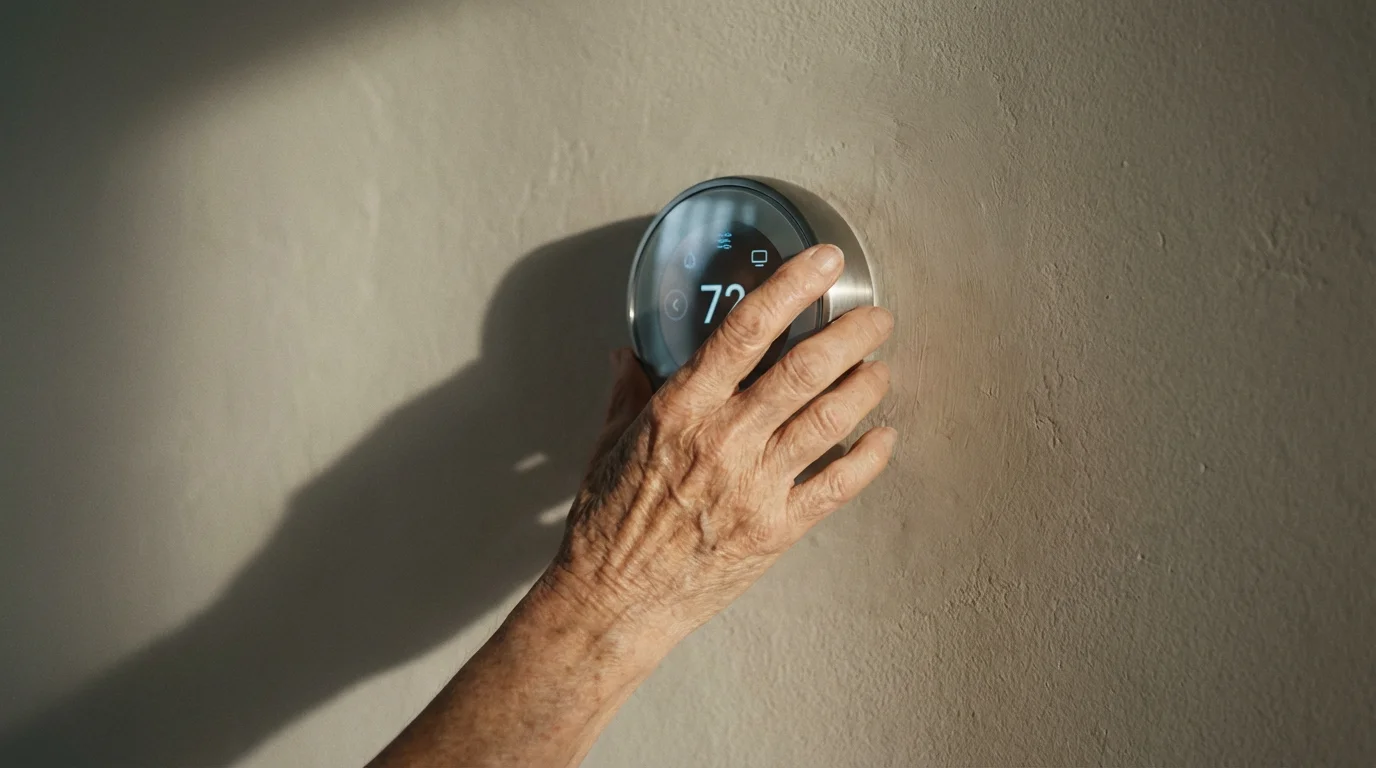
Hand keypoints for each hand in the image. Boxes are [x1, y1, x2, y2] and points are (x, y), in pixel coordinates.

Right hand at [535, 243, 895, 661]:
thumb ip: (626, 394)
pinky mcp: (777, 530)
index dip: (791, 288)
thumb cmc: (607, 524)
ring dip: (866, 385)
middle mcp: (723, 440)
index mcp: (680, 410)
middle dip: (851, 333)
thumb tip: (627, 355)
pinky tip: (883, 436)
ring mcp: (754, 486)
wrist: (614, 600)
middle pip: (804, 369)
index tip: (823, 262)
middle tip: (875, 316)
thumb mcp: (606, 445)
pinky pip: (838, 485)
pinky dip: (870, 456)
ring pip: (830, 419)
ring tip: (880, 366)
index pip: (744, 331)